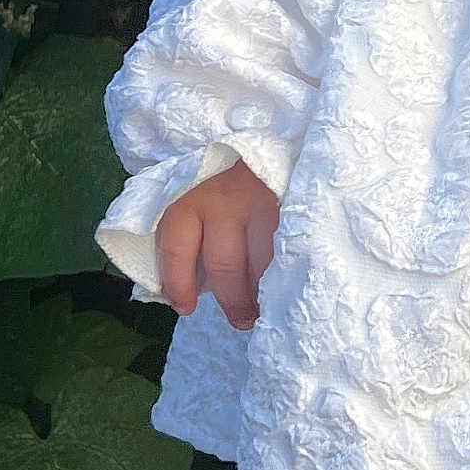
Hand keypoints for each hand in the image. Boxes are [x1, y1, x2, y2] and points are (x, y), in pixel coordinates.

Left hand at [156, 157, 280, 330]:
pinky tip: (284, 281)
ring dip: (262, 289)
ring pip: (261, 262)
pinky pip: (287, 249)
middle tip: (242, 321)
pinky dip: (283, 270)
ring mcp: (262, 204)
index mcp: (190, 203)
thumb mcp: (193, 203)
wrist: (262, 148)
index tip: (185, 307)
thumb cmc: (221, 185)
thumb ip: (187, 240)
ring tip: (265, 306)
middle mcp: (224, 204)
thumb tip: (189, 290)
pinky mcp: (292, 205)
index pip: (177, 250)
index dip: (179, 285)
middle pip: (225, 266)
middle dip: (233, 300)